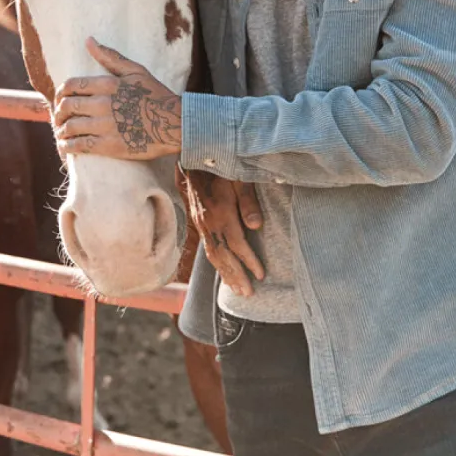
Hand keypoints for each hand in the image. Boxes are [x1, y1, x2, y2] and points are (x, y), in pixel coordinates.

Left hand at [54, 38, 181, 159]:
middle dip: (58, 112)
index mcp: (108, 84)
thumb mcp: (136, 71)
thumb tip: (89, 41)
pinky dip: (67, 146)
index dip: (60, 93)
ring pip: (70, 127)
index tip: (60, 99)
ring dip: (61, 130)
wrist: (175, 124)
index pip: (71, 85)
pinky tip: (66, 146)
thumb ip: (110, 57)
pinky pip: (79, 146)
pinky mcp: (110, 146)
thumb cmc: (156, 95)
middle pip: (67, 106)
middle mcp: (103, 104)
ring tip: (61, 133)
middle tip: (58, 117)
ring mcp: (106, 126)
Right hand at [185, 169, 264, 295]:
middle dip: (237, 276)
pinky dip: (217, 264)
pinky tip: (224, 272)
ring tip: (237, 290)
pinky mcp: (199, 224)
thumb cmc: (222, 167)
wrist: (194, 160)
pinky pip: (208, 249)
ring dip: (226, 275)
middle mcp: (209, 224)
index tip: (262, 275)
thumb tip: (256, 226)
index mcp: (221, 215)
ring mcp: (202, 225)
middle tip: (249, 294)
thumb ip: (248, 202)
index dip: (250, 262)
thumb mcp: (239, 179)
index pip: (237, 245)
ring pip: (214, 256)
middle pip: (224, 257)